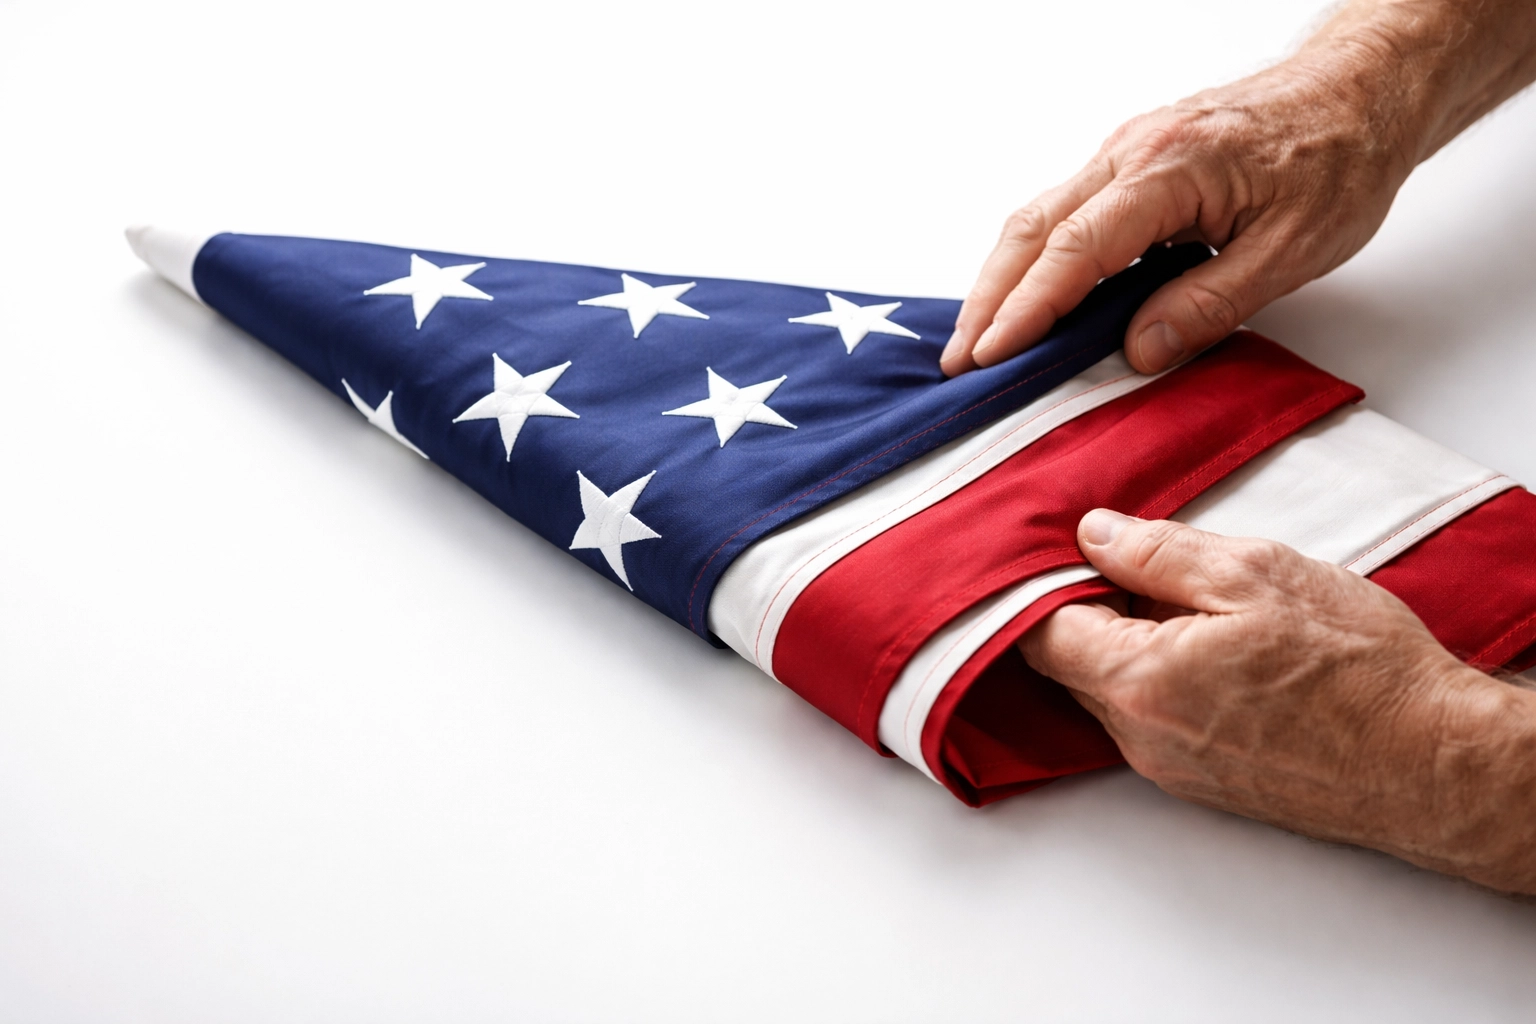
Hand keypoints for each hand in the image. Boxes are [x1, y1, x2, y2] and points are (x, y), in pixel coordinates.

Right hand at [939, 0, 1535, 377]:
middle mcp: (1132, 153)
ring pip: (1038, 216)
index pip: (1075, 250)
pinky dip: (1031, 257)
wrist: (1360, 91)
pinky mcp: (1131, 162)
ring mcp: (1126, 153)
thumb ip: (1210, 303)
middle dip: (987, 298)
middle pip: (1032, 228)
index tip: (993, 355)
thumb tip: (1138, 350)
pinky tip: (1024, 294)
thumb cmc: (1337, 159)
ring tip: (979, 337)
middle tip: (960, 358)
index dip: (1027, 308)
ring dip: (1000, 279)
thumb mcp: (1291, 251)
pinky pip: (1062, 210)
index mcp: (1170, 170)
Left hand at [1019, 509, 1535, 893]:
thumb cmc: (1360, 670)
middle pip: (1066, 662)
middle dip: (1088, 609)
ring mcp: (1168, 767)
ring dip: (1128, 643)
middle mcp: (1139, 737)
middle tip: (1143, 566)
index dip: (1044, 580)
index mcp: (1138, 682)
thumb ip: (1157, 552)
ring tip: (1196, 607)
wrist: (1435, 765)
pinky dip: (1160, 678)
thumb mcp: (1256, 575)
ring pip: (1109, 690)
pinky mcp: (1201, 782)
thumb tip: (1092, 534)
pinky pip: (1149, 718)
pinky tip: (1218, 650)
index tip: (1071, 547)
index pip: (1037, 631)